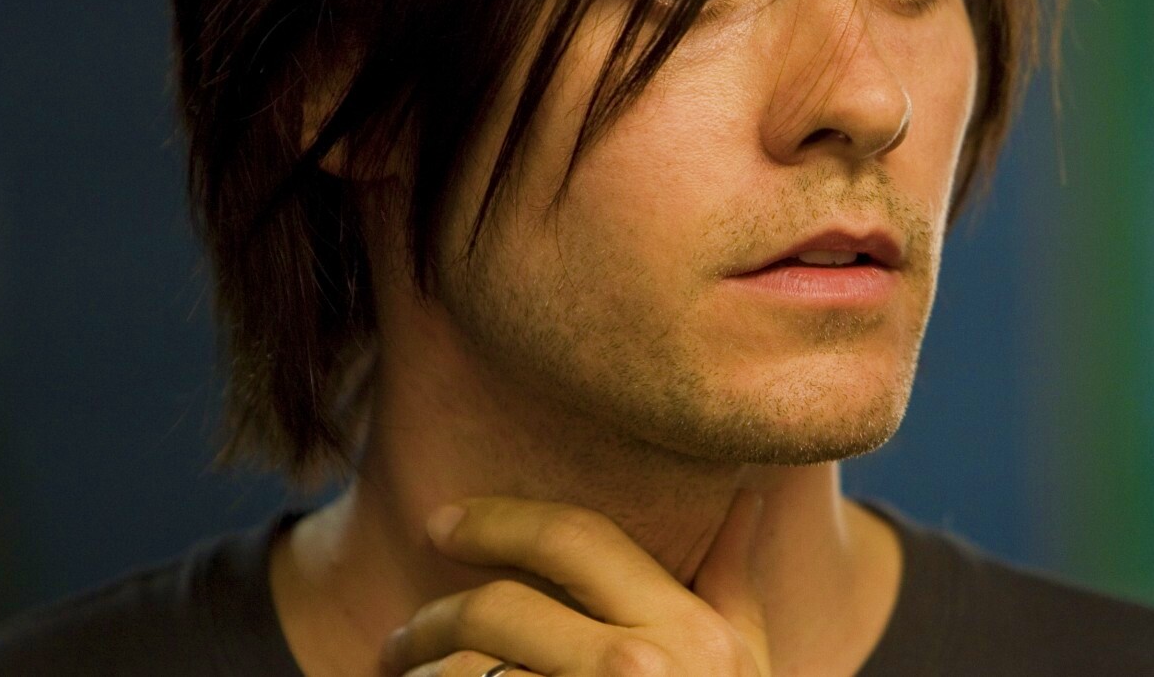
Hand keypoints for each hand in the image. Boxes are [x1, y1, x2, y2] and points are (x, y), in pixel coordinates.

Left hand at [380, 489, 769, 676]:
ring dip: (421, 673)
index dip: (501, 519)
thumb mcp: (744, 670)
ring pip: (466, 673)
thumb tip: (746, 494)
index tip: (445, 522)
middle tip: (407, 633)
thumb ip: (735, 582)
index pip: (577, 538)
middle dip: (435, 615)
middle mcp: (639, 671)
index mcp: (688, 632)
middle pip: (500, 608)